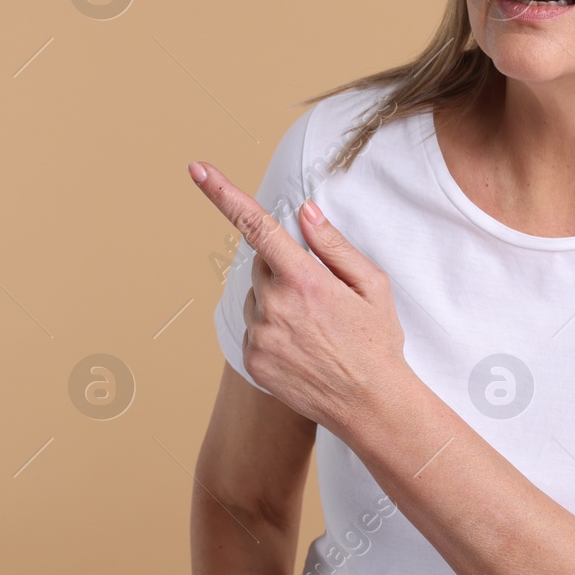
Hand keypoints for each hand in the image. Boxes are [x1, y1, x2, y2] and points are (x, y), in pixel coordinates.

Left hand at [189, 159, 411, 440]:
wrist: (370, 406)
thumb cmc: (377, 342)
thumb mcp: (372, 285)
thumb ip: (334, 246)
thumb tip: (304, 213)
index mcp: (305, 279)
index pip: (257, 226)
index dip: (224, 194)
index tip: (197, 168)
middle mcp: (275, 305)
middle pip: (262, 265)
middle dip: (284, 270)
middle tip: (321, 298)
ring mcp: (260, 335)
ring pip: (257, 298)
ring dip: (278, 302)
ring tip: (316, 330)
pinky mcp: (251, 359)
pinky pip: (254, 329)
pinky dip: (272, 331)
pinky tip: (303, 349)